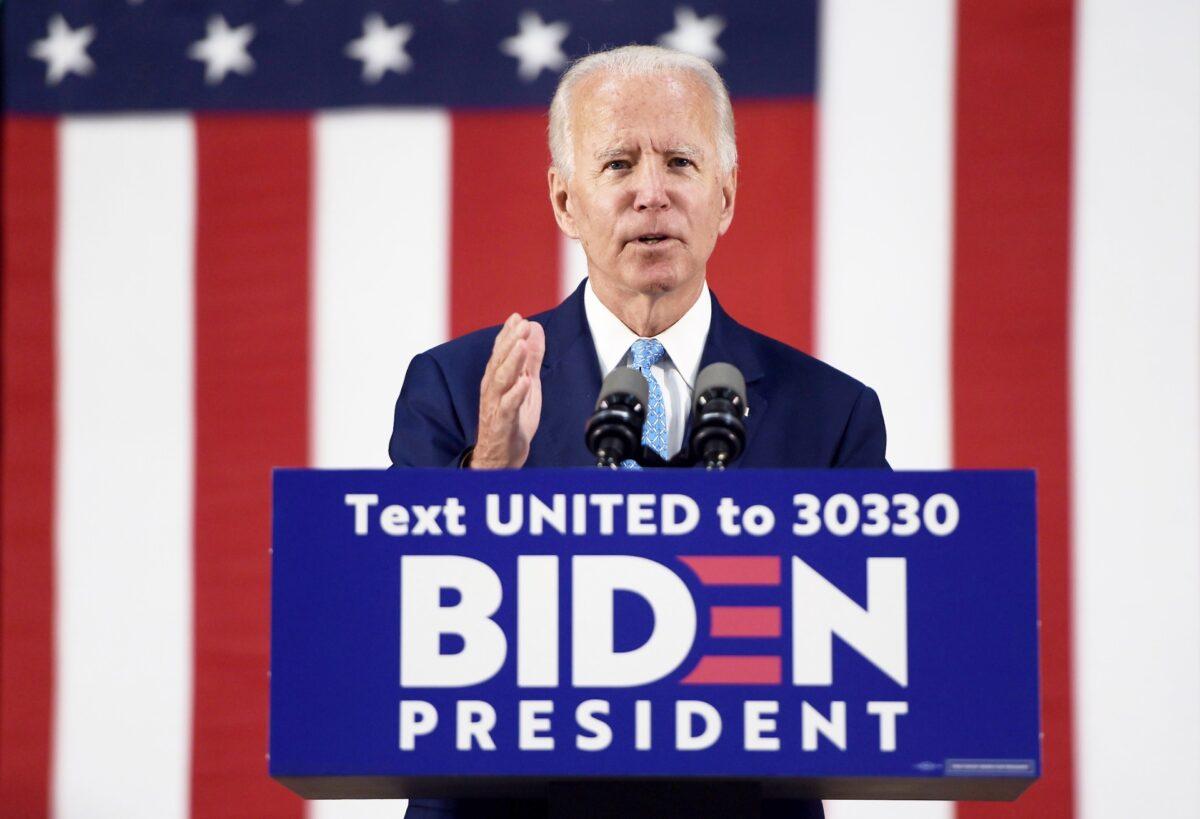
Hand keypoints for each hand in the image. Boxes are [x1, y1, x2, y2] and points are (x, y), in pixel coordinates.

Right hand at [470, 313, 544, 468]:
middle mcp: (492, 389)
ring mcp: (496, 406)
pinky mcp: (502, 423)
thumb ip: (530, 358)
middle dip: (510, 341)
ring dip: (512, 361)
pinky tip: (524, 382)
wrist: (501, 456)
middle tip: (522, 324)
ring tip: (522, 345)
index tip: (518, 317)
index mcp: (497, 379)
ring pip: (501, 380)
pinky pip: (508, 406)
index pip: (501, 352)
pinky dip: (515, 393)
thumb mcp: (526, 384)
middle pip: (499, 361)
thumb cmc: (512, 420)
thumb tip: (535, 329)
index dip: (508, 334)